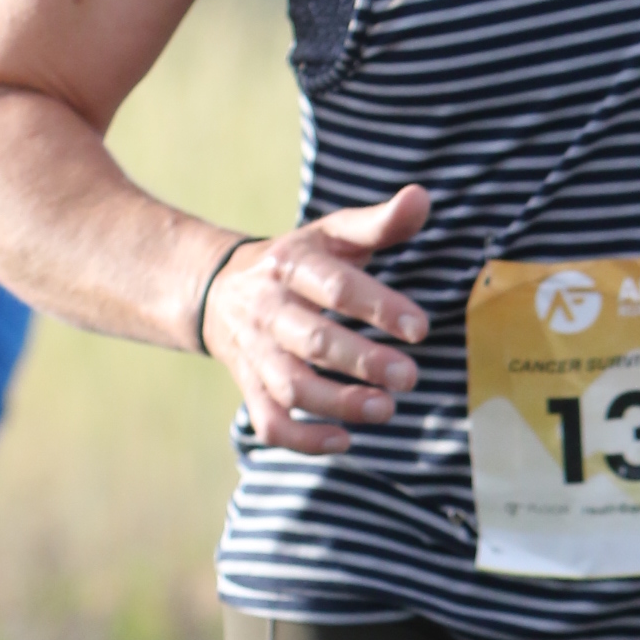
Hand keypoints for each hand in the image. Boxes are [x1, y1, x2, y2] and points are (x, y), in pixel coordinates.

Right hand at [198, 187, 433, 452]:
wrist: (217, 287)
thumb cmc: (297, 260)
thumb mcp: (332, 232)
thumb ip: (380, 222)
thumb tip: (421, 197)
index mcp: (291, 265)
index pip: (335, 287)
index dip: (378, 308)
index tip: (420, 329)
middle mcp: (268, 309)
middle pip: (313, 341)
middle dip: (362, 362)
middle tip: (410, 377)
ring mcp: (255, 352)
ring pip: (291, 386)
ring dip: (337, 404)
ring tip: (386, 409)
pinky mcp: (250, 386)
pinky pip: (269, 421)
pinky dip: (303, 439)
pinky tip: (343, 441)